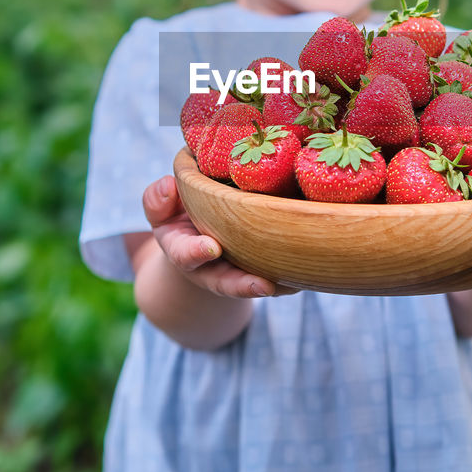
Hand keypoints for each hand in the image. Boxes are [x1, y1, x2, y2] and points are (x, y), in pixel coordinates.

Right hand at [143, 175, 299, 298]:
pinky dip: (294, 277)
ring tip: (295, 283)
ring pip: (255, 284)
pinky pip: (278, 276)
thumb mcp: (162, 209)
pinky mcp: (261, 270)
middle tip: (264, 286)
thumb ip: (157, 200)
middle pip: (226, 283)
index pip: (186, 254)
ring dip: (276, 286)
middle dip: (243, 285)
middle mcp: (211, 269)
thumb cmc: (180, 217)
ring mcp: (236, 273)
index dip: (197, 252)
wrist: (202, 237)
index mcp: (183, 251)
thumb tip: (168, 184)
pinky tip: (314, 273)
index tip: (211, 248)